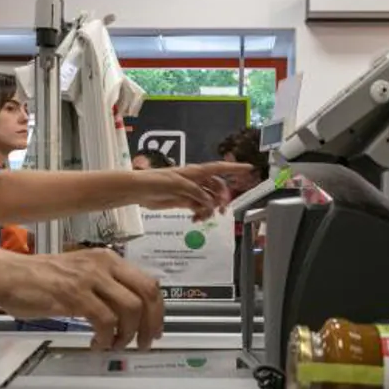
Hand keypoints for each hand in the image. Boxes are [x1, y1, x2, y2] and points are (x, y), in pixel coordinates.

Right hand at [0, 248, 164, 350]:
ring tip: (115, 345)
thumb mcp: (83, 274)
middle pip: (146, 294)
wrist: (9, 275)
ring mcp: (89, 278)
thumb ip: (107, 287)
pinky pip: (105, 320)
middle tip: (143, 343)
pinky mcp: (74, 295)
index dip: (157, 310)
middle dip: (151, 324)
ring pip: (130, 309)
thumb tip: (132, 313)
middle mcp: (104, 265)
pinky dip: (106, 337)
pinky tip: (97, 343)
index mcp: (109, 259)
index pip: (148, 283)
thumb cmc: (42, 278)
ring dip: (128, 334)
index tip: (155, 329)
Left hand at [136, 162, 255, 220]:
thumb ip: (195, 192)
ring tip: (204, 218)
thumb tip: (209, 202)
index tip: (249, 168)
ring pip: (209, 199)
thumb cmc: (155, 181)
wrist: (139, 191)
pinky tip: (196, 219)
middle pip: (217, 187)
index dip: (234, 168)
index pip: (219, 168)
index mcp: (195, 172)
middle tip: (222, 210)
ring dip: (210, 209)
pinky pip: (199, 207)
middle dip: (222, 198)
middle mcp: (195, 180)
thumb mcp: (176, 185)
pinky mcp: (184, 200)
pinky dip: (201, 213)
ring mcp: (190, 191)